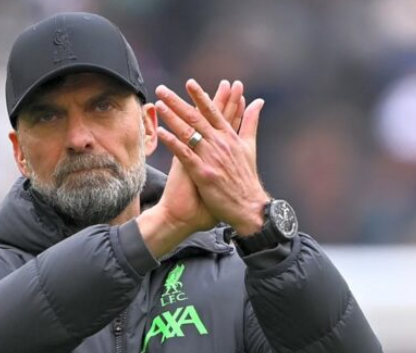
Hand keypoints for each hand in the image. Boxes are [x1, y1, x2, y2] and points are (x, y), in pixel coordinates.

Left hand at [155, 79, 269, 235]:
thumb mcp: (250, 146)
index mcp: (229, 136)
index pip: (213, 111)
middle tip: (162, 89)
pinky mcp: (203, 173)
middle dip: (177, 102)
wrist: (249, 207)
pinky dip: (174, 143)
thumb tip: (258, 101)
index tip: (189, 83)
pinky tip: (162, 133)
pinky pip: (185, 155)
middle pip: (196, 118)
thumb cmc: (247, 178)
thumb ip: (250, 121)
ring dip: (172, 117)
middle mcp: (220, 143)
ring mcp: (211, 158)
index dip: (200, 96)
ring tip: (158, 105)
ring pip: (189, 133)